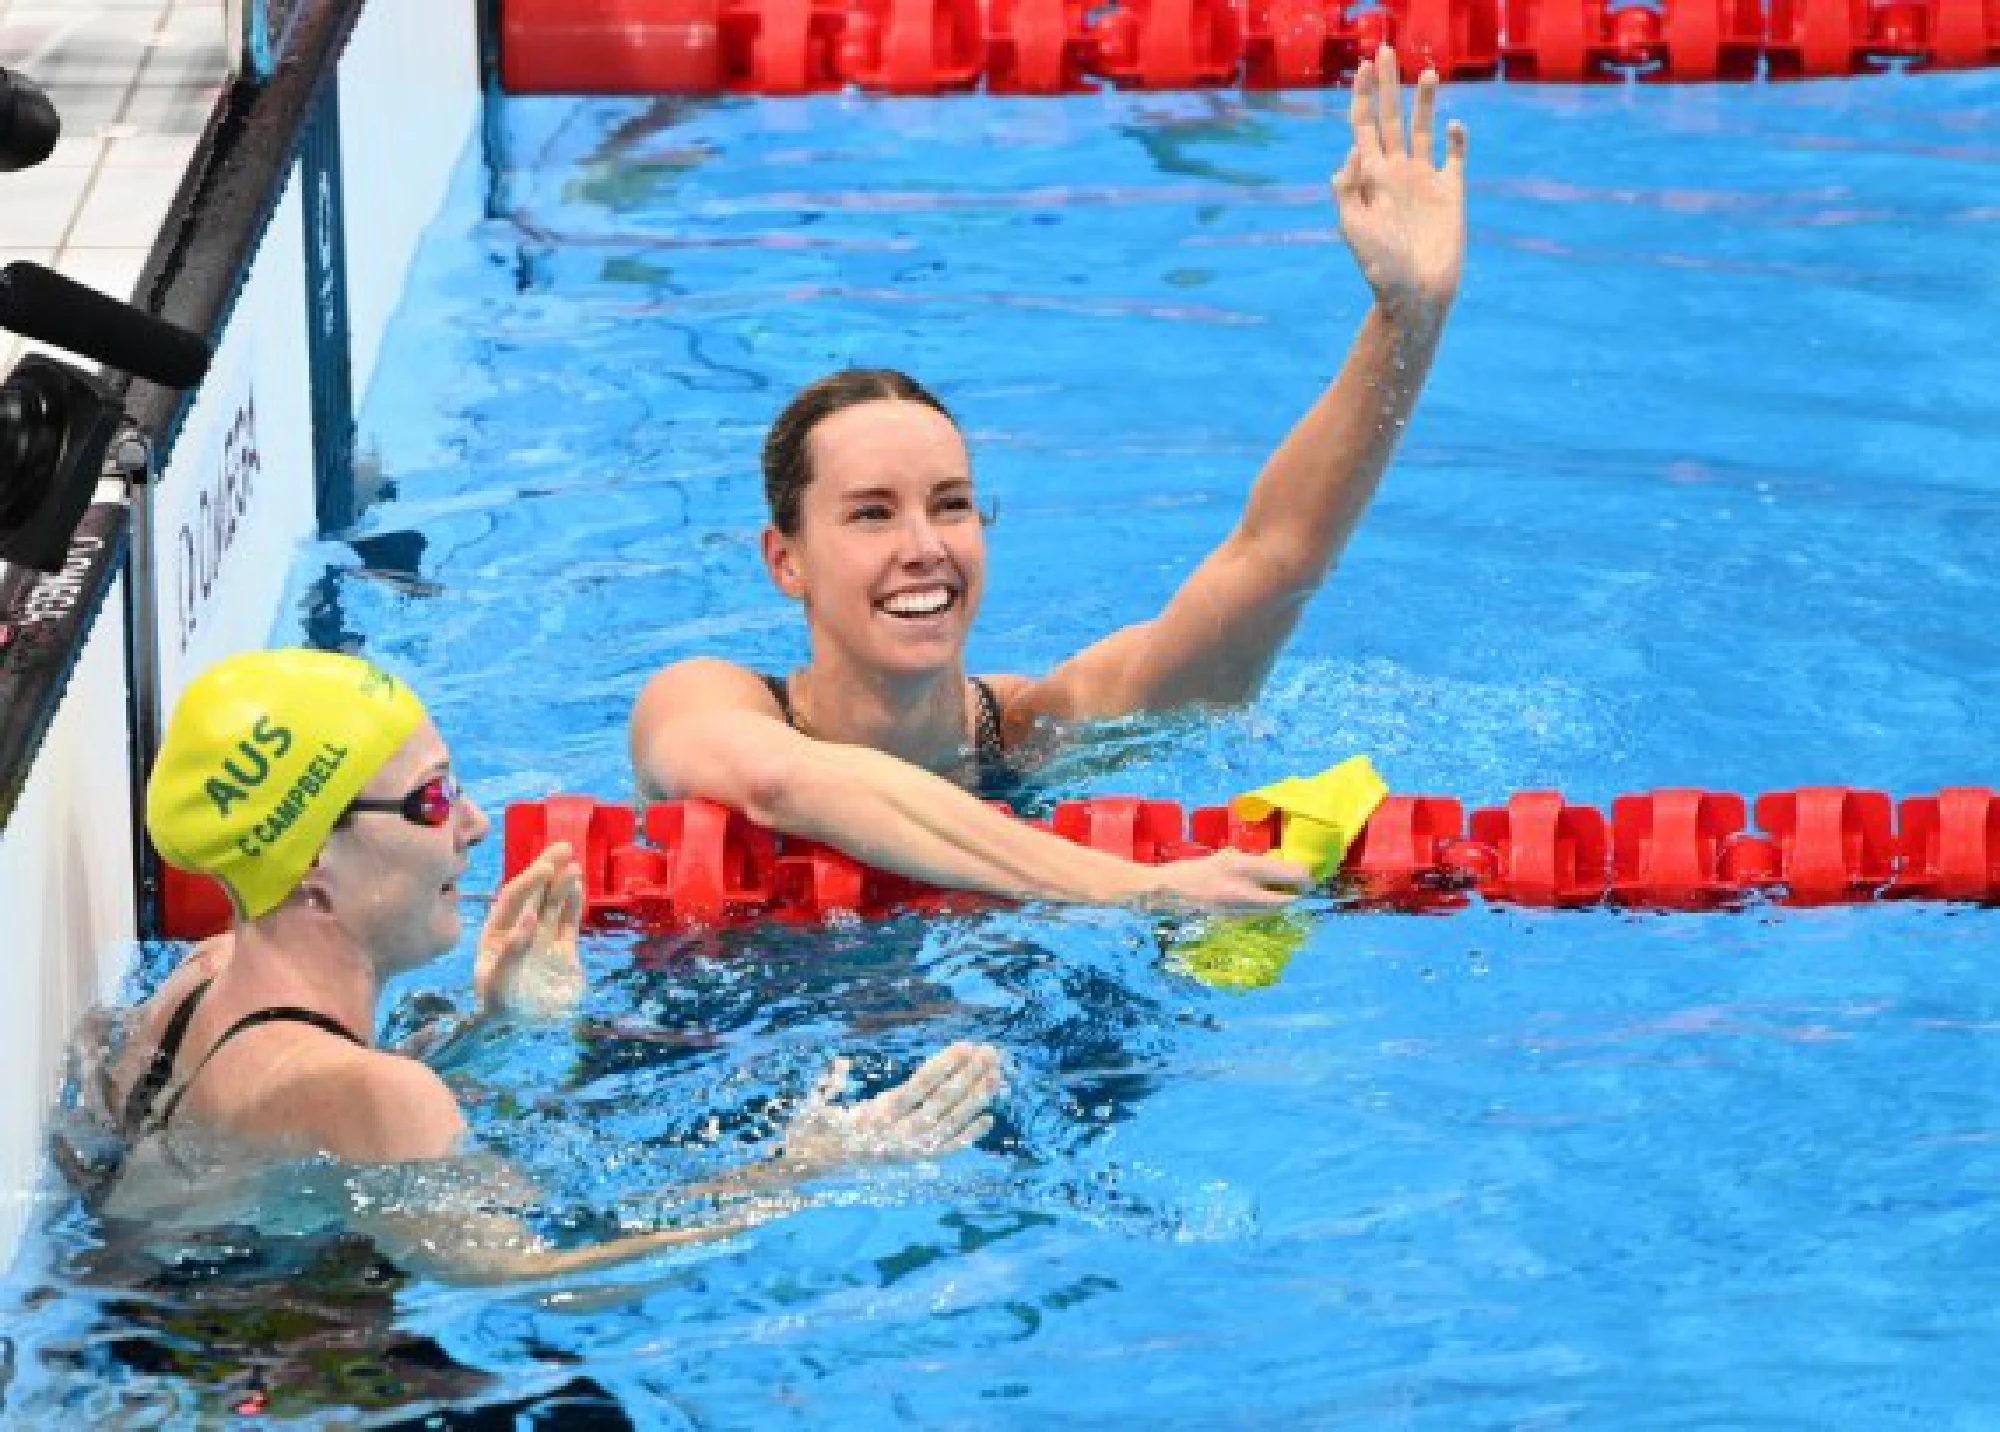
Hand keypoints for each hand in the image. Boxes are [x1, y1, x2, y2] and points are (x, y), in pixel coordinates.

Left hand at [474, 842, 585, 1021]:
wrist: (523, 1032)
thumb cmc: (503, 1009)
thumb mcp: (500, 984)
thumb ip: (512, 951)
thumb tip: (527, 918)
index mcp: (495, 934)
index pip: (512, 899)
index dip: (528, 881)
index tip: (544, 866)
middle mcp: (518, 931)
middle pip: (532, 894)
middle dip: (546, 869)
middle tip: (563, 846)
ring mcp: (541, 939)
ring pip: (552, 904)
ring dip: (562, 884)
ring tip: (573, 866)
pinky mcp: (562, 952)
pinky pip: (567, 922)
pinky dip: (574, 905)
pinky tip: (579, 887)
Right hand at [780, 1042, 1004, 1172]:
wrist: (815, 1167)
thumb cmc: (817, 1128)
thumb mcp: (818, 1106)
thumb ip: (831, 1086)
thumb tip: (841, 1063)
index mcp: (876, 1115)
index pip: (919, 1086)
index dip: (945, 1064)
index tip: (965, 1045)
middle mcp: (897, 1135)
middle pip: (942, 1102)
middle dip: (968, 1075)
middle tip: (990, 1052)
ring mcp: (909, 1150)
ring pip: (950, 1123)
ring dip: (976, 1099)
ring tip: (996, 1076)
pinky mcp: (913, 1161)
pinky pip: (947, 1149)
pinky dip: (969, 1136)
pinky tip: (989, 1118)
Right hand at [1140, 850, 1311, 914]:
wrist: (1165, 891)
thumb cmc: (1194, 870)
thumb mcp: (1223, 859)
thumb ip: (1249, 863)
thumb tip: (1277, 866)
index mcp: (1240, 866)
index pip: (1283, 873)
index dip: (1301, 877)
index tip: (1308, 876)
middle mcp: (1241, 889)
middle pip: (1283, 898)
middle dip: (1295, 895)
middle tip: (1301, 890)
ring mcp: (1235, 909)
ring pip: (1272, 911)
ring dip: (1280, 904)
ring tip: (1283, 896)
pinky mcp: (1230, 923)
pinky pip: (1256, 918)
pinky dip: (1263, 912)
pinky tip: (1260, 905)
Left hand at [1333, 47, 1467, 321]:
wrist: (1416, 293)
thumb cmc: (1380, 268)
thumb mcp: (1353, 229)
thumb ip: (1349, 190)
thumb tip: (1351, 153)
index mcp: (1371, 178)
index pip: (1363, 128)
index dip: (1362, 97)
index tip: (1362, 68)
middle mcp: (1396, 173)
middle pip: (1390, 119)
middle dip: (1387, 85)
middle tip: (1384, 50)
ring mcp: (1424, 180)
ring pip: (1422, 130)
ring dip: (1424, 102)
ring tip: (1426, 72)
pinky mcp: (1451, 192)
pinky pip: (1455, 157)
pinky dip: (1457, 139)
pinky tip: (1454, 125)